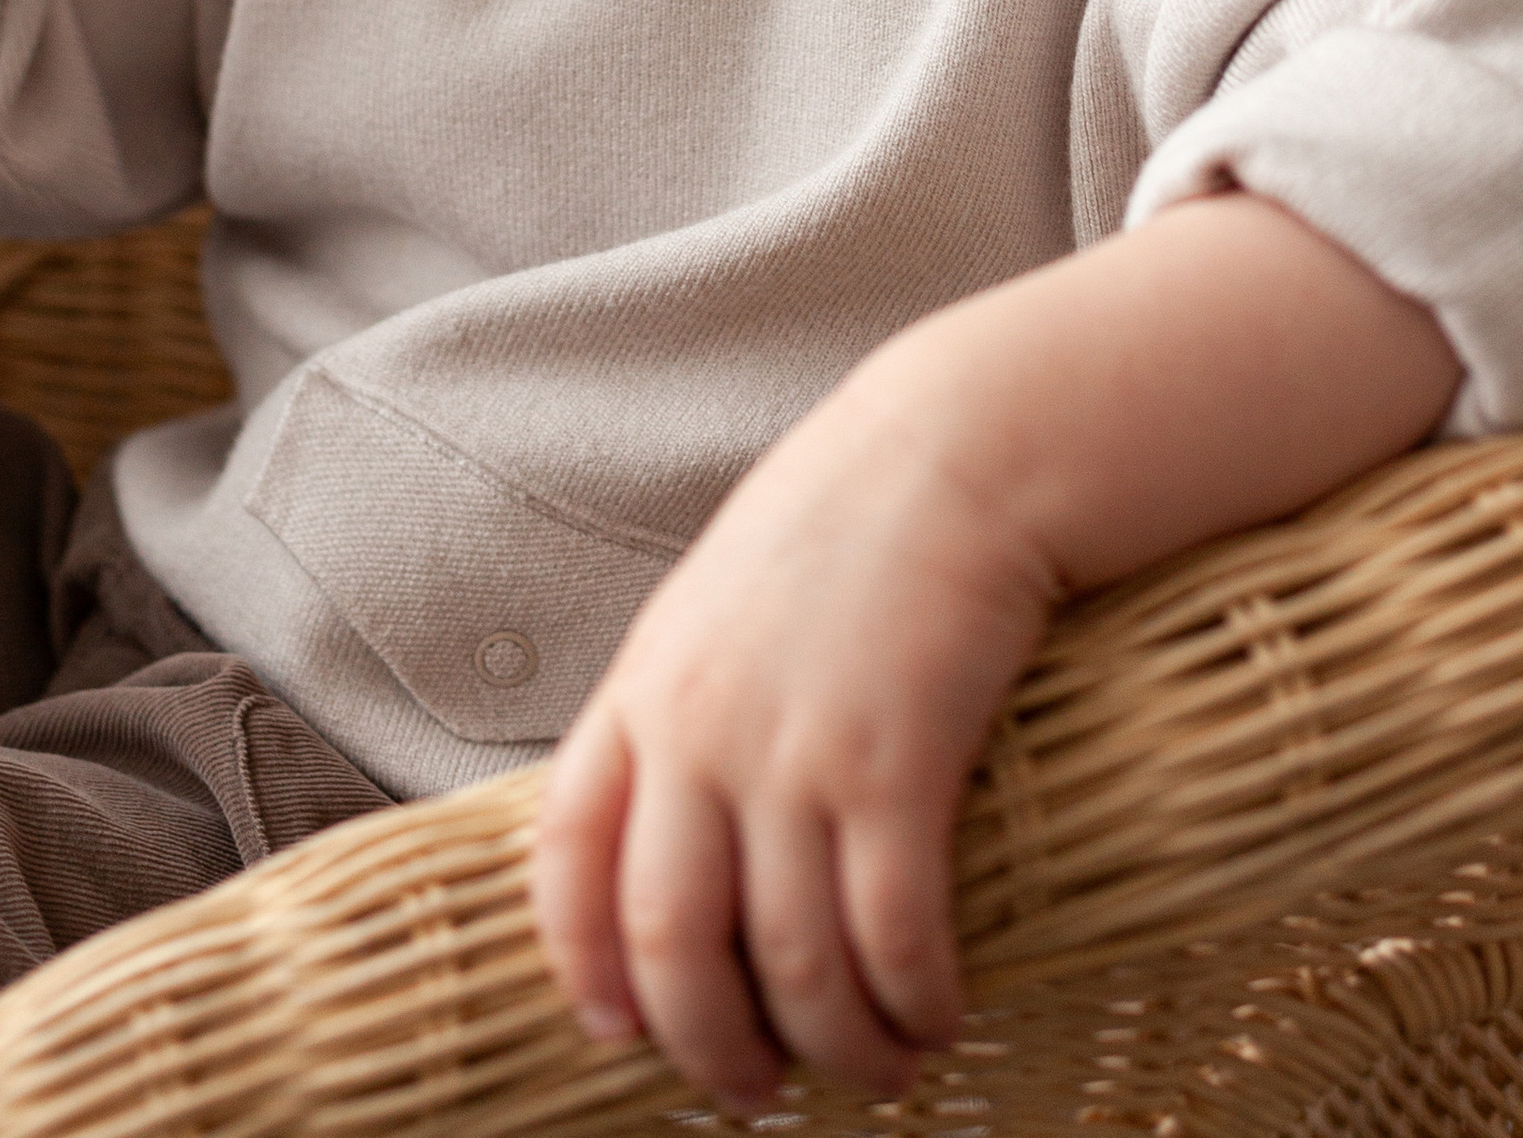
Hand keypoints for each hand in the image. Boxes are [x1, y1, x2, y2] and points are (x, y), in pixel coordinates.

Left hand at [531, 199, 1462, 1105]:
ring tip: (879, 1067)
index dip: (582, 964)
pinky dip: (914, 1005)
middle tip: (759, 1093)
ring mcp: (794, 751)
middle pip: (671, 942)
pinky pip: (891, 937)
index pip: (566, 855)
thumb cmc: (849, 525)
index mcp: (646, 689)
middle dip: (712, 1047)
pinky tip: (938, 1017)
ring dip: (837, 1047)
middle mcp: (702, 732)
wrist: (957, 448)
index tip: (615, 1035)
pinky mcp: (896, 766)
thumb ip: (691, 704)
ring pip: (792, 964)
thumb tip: (688, 828)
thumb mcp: (724, 603)